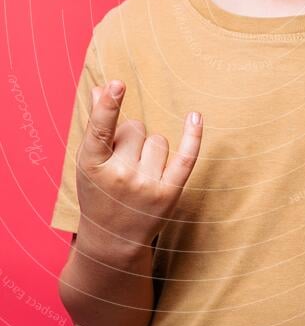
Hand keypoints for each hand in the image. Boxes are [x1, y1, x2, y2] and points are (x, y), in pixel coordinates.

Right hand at [75, 80, 202, 248]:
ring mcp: (145, 186)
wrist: (113, 241)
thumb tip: (101, 89)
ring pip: (158, 140)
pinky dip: (192, 137)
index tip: (116, 84)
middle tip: (122, 165)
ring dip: (151, 151)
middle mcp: (119, 176)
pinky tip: (195, 117)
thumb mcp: (89, 162)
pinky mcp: (169, 193)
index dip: (109, 106)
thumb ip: (96, 125)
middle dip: (131, 139)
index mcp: (92, 165)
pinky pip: (185, 157)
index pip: (101, 130)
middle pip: (136, 128)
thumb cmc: (99, 192)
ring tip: (139, 175)